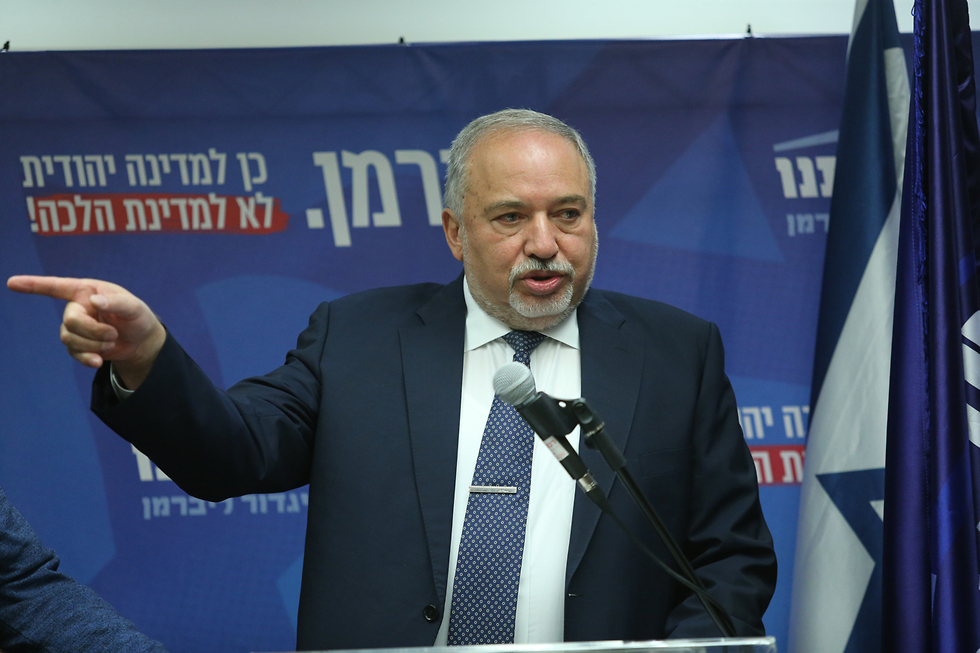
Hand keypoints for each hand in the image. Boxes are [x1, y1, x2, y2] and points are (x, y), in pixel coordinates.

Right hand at [7, 275, 166, 389]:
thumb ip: (118, 303)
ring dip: (93, 344)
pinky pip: (74, 353)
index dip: (34, 285)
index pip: (57, 287)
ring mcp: (75, 327)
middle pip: (69, 321)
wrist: (141, 341)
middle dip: (92, 331)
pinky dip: (87, 358)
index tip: (12, 283)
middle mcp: (77, 307)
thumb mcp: (135, 308)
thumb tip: (94, 302)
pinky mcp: (78, 345)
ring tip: (112, 341)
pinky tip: (99, 361)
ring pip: (69, 339)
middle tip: (113, 334)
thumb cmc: (138, 317)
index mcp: (87, 291)